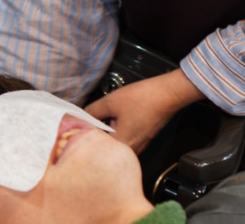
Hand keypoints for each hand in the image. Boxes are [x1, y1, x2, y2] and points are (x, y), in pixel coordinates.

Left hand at [84, 69, 203, 153]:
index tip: (76, 123)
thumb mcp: (111, 101)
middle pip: (103, 146)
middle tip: (85, 118)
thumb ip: (92, 111)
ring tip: (100, 116)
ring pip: (113, 141)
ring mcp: (138, 146)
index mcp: (122, 145)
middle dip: (93, 132)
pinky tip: (114, 116)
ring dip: (104, 130)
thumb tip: (81, 117)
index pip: (93, 145)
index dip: (83, 132)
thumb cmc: (145, 99)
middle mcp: (131, 151)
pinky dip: (115, 128)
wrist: (168, 93)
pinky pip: (123, 137)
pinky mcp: (142, 139)